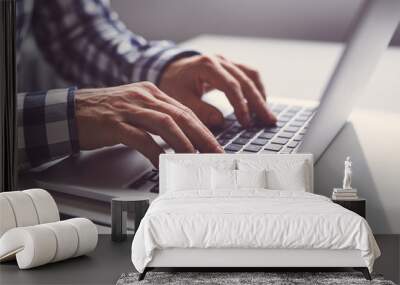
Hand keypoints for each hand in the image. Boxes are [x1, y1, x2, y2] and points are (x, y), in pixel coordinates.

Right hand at [75, 82, 222, 166]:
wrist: (70, 111)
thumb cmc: (105, 114)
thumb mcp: (136, 109)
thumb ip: (157, 120)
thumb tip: (180, 140)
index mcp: (151, 93)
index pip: (184, 111)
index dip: (203, 129)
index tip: (215, 145)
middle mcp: (143, 97)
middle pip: (181, 116)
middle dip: (202, 136)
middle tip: (214, 154)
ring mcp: (129, 109)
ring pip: (165, 124)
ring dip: (183, 143)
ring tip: (194, 160)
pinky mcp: (115, 123)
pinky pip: (141, 138)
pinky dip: (155, 152)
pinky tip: (163, 163)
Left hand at [160, 55, 276, 127]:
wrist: (169, 69)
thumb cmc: (173, 84)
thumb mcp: (180, 98)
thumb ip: (199, 110)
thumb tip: (220, 122)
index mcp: (207, 66)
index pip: (231, 85)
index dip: (240, 105)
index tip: (246, 123)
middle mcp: (220, 60)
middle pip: (246, 80)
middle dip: (258, 102)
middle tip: (268, 121)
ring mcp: (226, 61)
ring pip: (251, 75)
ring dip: (260, 95)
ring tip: (267, 115)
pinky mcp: (230, 66)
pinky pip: (248, 75)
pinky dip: (256, 89)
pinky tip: (260, 103)